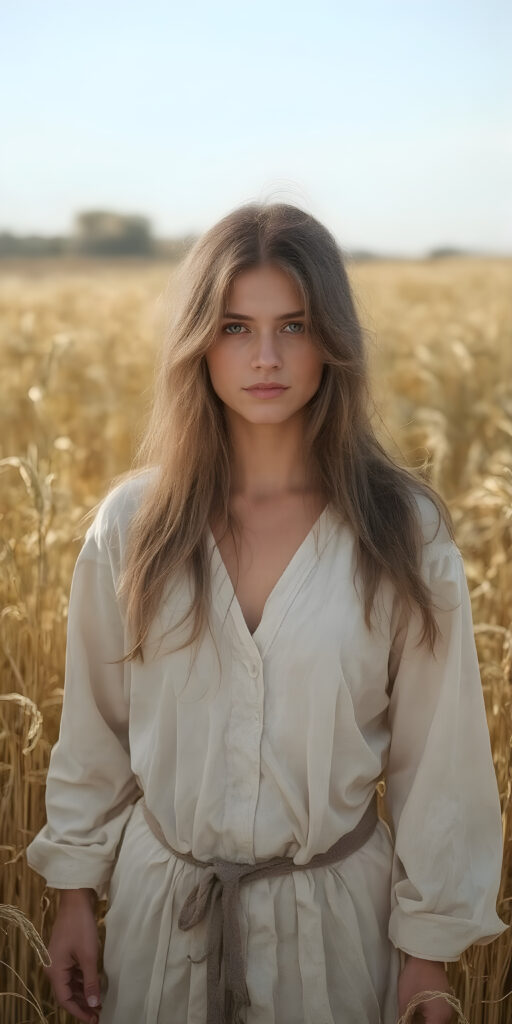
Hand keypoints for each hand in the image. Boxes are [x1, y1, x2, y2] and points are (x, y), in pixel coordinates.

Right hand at [44, 890, 102, 1022]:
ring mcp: (59, 959)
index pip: (65, 1000)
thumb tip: (93, 1003)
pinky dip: (82, 980)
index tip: (93, 1019)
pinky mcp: (65, 952)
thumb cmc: (81, 927)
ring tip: (98, 1001)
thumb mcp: (89, 956)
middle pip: (67, 993)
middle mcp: (53, 967)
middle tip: (98, 1013)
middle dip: (82, 1004)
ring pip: (70, 983)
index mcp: (55, 971)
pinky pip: (72, 972)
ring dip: (83, 992)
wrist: (76, 900)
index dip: (79, 1011)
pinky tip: (93, 984)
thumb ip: (90, 982)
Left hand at [398, 955, 454, 1022]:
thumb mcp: (405, 1000)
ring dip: (424, 1021)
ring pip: (435, 1022)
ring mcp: (448, 1008)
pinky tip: (417, 1012)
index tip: (405, 1023)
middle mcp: (447, 1015)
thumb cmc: (416, 975)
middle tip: (407, 1019)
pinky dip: (428, 1017)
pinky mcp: (446, 1001)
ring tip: (411, 1016)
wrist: (427, 953)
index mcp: (439, 1017)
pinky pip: (437, 1016)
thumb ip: (404, 1019)